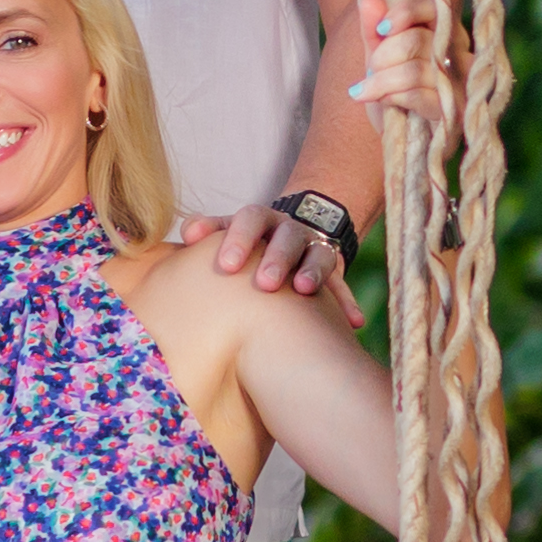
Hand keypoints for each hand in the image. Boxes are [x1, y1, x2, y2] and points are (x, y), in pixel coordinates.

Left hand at [176, 201, 351, 298]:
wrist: (281, 240)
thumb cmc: (240, 247)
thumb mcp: (223, 234)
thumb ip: (205, 230)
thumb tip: (187, 234)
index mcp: (259, 220)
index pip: (250, 218)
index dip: (239, 238)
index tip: (227, 266)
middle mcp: (288, 231)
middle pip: (287, 236)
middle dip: (277, 259)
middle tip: (265, 284)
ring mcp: (313, 248)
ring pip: (318, 255)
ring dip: (313, 273)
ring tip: (305, 291)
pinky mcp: (332, 271)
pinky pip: (342, 286)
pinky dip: (346, 303)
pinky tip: (353, 323)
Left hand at [351, 11, 455, 128]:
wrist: (398, 136)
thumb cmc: (392, 90)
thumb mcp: (376, 57)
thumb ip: (371, 28)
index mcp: (443, 31)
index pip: (432, 5)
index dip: (404, 12)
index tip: (380, 29)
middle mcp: (458, 52)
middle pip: (416, 40)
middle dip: (381, 56)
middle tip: (368, 71)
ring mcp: (459, 82)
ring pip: (414, 69)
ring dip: (381, 81)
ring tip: (367, 90)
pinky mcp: (453, 111)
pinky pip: (419, 95)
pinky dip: (392, 97)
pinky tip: (382, 101)